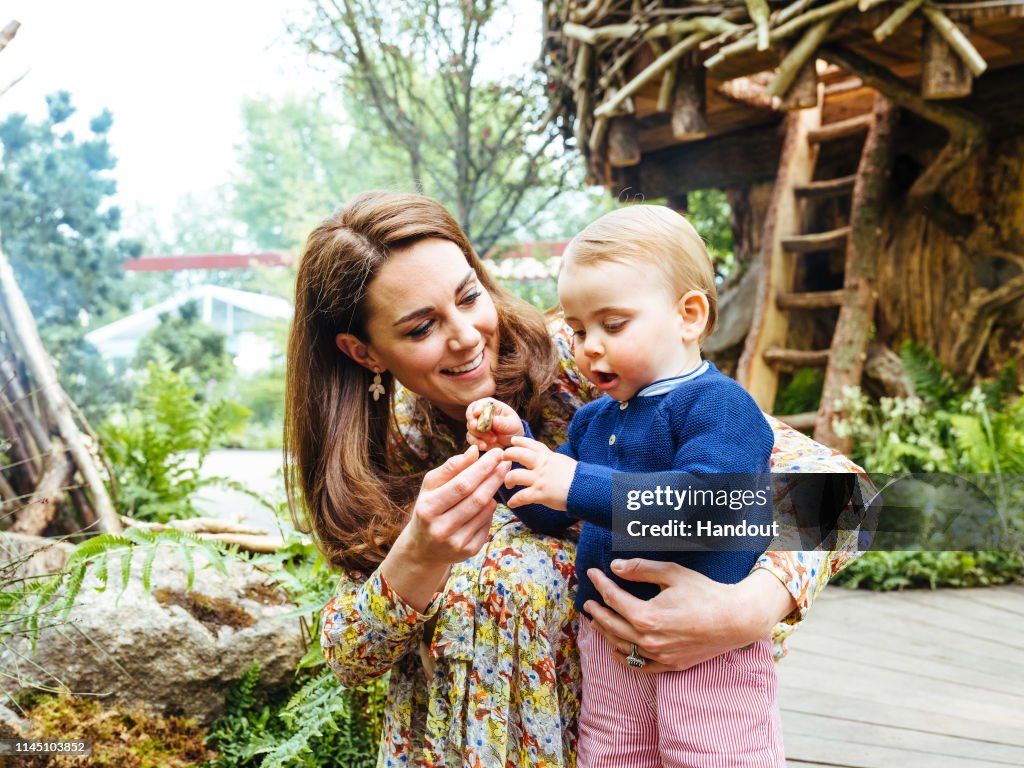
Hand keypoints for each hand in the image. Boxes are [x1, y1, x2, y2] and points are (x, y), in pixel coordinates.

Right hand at [393, 444, 509, 565]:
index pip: (462, 484)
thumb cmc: (429, 507)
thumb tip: (474, 451)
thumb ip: (451, 467)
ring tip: (495, 479)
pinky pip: (487, 524)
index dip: (482, 468)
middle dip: (494, 478)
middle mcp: (441, 528)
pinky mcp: (468, 551)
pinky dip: (490, 510)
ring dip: (493, 492)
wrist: (423, 547)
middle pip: (477, 499)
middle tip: (505, 463)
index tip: (497, 453)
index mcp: (428, 508)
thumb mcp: (431, 486)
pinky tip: (487, 502)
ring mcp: (456, 543)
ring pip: (485, 511)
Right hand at [466, 398, 523, 450]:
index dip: (476, 408)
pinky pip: (471, 439)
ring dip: (479, 435)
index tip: (477, 413)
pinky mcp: (475, 436)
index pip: (478, 404)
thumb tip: (494, 420)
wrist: (511, 440)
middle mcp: (480, 414)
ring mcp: (476, 425)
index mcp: (489, 406)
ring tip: (493, 439)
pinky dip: (476, 443)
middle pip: (470, 416)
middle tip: (480, 429)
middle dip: (474, 424)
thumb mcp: (513, 425)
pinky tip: (484, 446)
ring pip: (470, 429)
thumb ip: (505, 423)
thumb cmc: (513, 427)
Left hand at [502, 435, 574, 510]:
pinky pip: (521, 497)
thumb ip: (552, 460)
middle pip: (518, 454)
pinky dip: (514, 501)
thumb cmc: (579, 477)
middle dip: (508, 455)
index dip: (521, 441)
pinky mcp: (539, 494)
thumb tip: (547, 460)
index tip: (513, 441)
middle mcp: (541, 465)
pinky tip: (512, 503)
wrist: (586, 488)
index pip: (532, 445)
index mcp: (548, 457)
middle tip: (503, 459)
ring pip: (514, 475)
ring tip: (508, 484)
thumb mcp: (563, 462)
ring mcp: (539, 479)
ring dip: (508, 480)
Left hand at [584, 560, 793, 671]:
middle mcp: (648, 640)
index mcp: (646, 616)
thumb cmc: (705, 593)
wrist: (735, 620)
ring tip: (597, 621)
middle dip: (597, 611)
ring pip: (621, 646)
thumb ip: (641, 570)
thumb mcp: (672, 573)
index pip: (613, 598)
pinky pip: (640, 666)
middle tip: (588, 601)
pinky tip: (617, 651)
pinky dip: (624, 658)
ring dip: (606, 633)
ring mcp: (659, 656)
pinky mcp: (670, 665)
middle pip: (611, 625)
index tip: (593, 573)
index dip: (601, 583)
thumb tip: (616, 567)